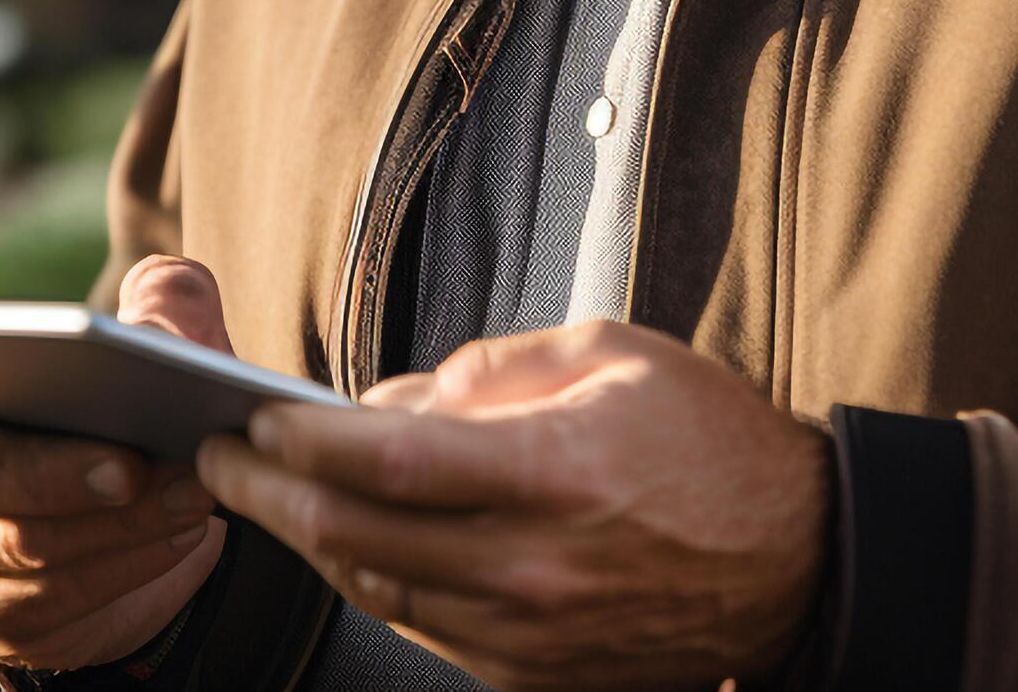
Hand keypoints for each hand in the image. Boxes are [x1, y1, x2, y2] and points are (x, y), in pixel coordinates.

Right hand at [0, 255, 235, 668]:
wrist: (110, 510)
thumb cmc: (106, 407)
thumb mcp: (137, 347)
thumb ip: (157, 303)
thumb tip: (163, 315)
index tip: (75, 406)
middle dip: (66, 478)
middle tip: (140, 462)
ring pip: (30, 553)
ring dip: (120, 525)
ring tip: (190, 492)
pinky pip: (62, 603)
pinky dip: (128, 565)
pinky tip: (180, 533)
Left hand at [195, 320, 829, 691]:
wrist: (801, 562)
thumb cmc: (709, 443)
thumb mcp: (609, 356)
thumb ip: (490, 371)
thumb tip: (390, 396)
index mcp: (555, 475)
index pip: (389, 463)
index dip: (303, 441)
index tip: (248, 415)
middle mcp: (536, 569)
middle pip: (359, 540)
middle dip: (269, 497)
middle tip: (216, 459)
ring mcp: (534, 636)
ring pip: (380, 592)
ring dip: (313, 545)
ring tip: (269, 496)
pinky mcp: (538, 678)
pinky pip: (427, 630)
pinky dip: (378, 583)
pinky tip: (351, 543)